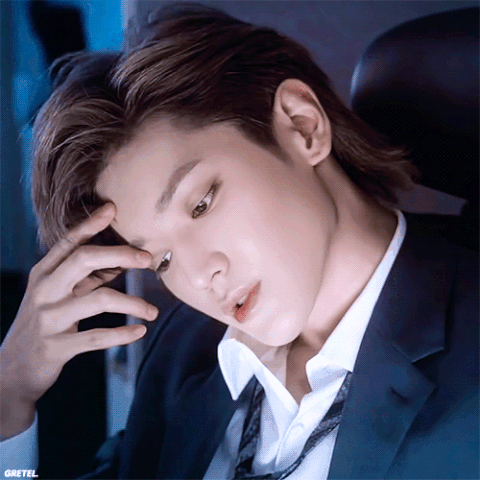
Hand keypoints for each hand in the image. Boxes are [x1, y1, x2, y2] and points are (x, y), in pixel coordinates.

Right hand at [0, 203, 157, 438]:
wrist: (13, 368)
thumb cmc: (46, 321)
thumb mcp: (60, 294)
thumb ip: (88, 276)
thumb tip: (124, 258)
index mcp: (44, 274)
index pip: (69, 243)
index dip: (90, 224)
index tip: (112, 209)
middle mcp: (45, 291)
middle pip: (84, 260)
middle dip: (120, 254)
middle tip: (147, 258)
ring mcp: (49, 319)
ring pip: (99, 300)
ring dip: (132, 303)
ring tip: (152, 312)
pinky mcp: (57, 346)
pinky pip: (96, 337)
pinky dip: (122, 334)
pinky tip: (140, 331)